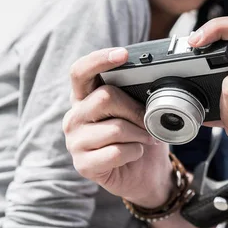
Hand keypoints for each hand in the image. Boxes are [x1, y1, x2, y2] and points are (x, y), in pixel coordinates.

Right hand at [63, 48, 172, 207]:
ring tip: (145, 139)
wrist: (145, 173)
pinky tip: (134, 153)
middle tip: (150, 120)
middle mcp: (75, 116)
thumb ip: (136, 93)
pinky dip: (134, 151)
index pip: (81, 71)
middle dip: (136, 109)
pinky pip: (116, 152)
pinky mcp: (83, 165)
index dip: (99, 60)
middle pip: (105, 97)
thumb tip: (153, 82)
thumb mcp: (140, 110)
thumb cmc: (141, 136)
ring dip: (140, 134)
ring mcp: (75, 141)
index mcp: (85, 97)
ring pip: (115, 128)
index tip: (123, 54)